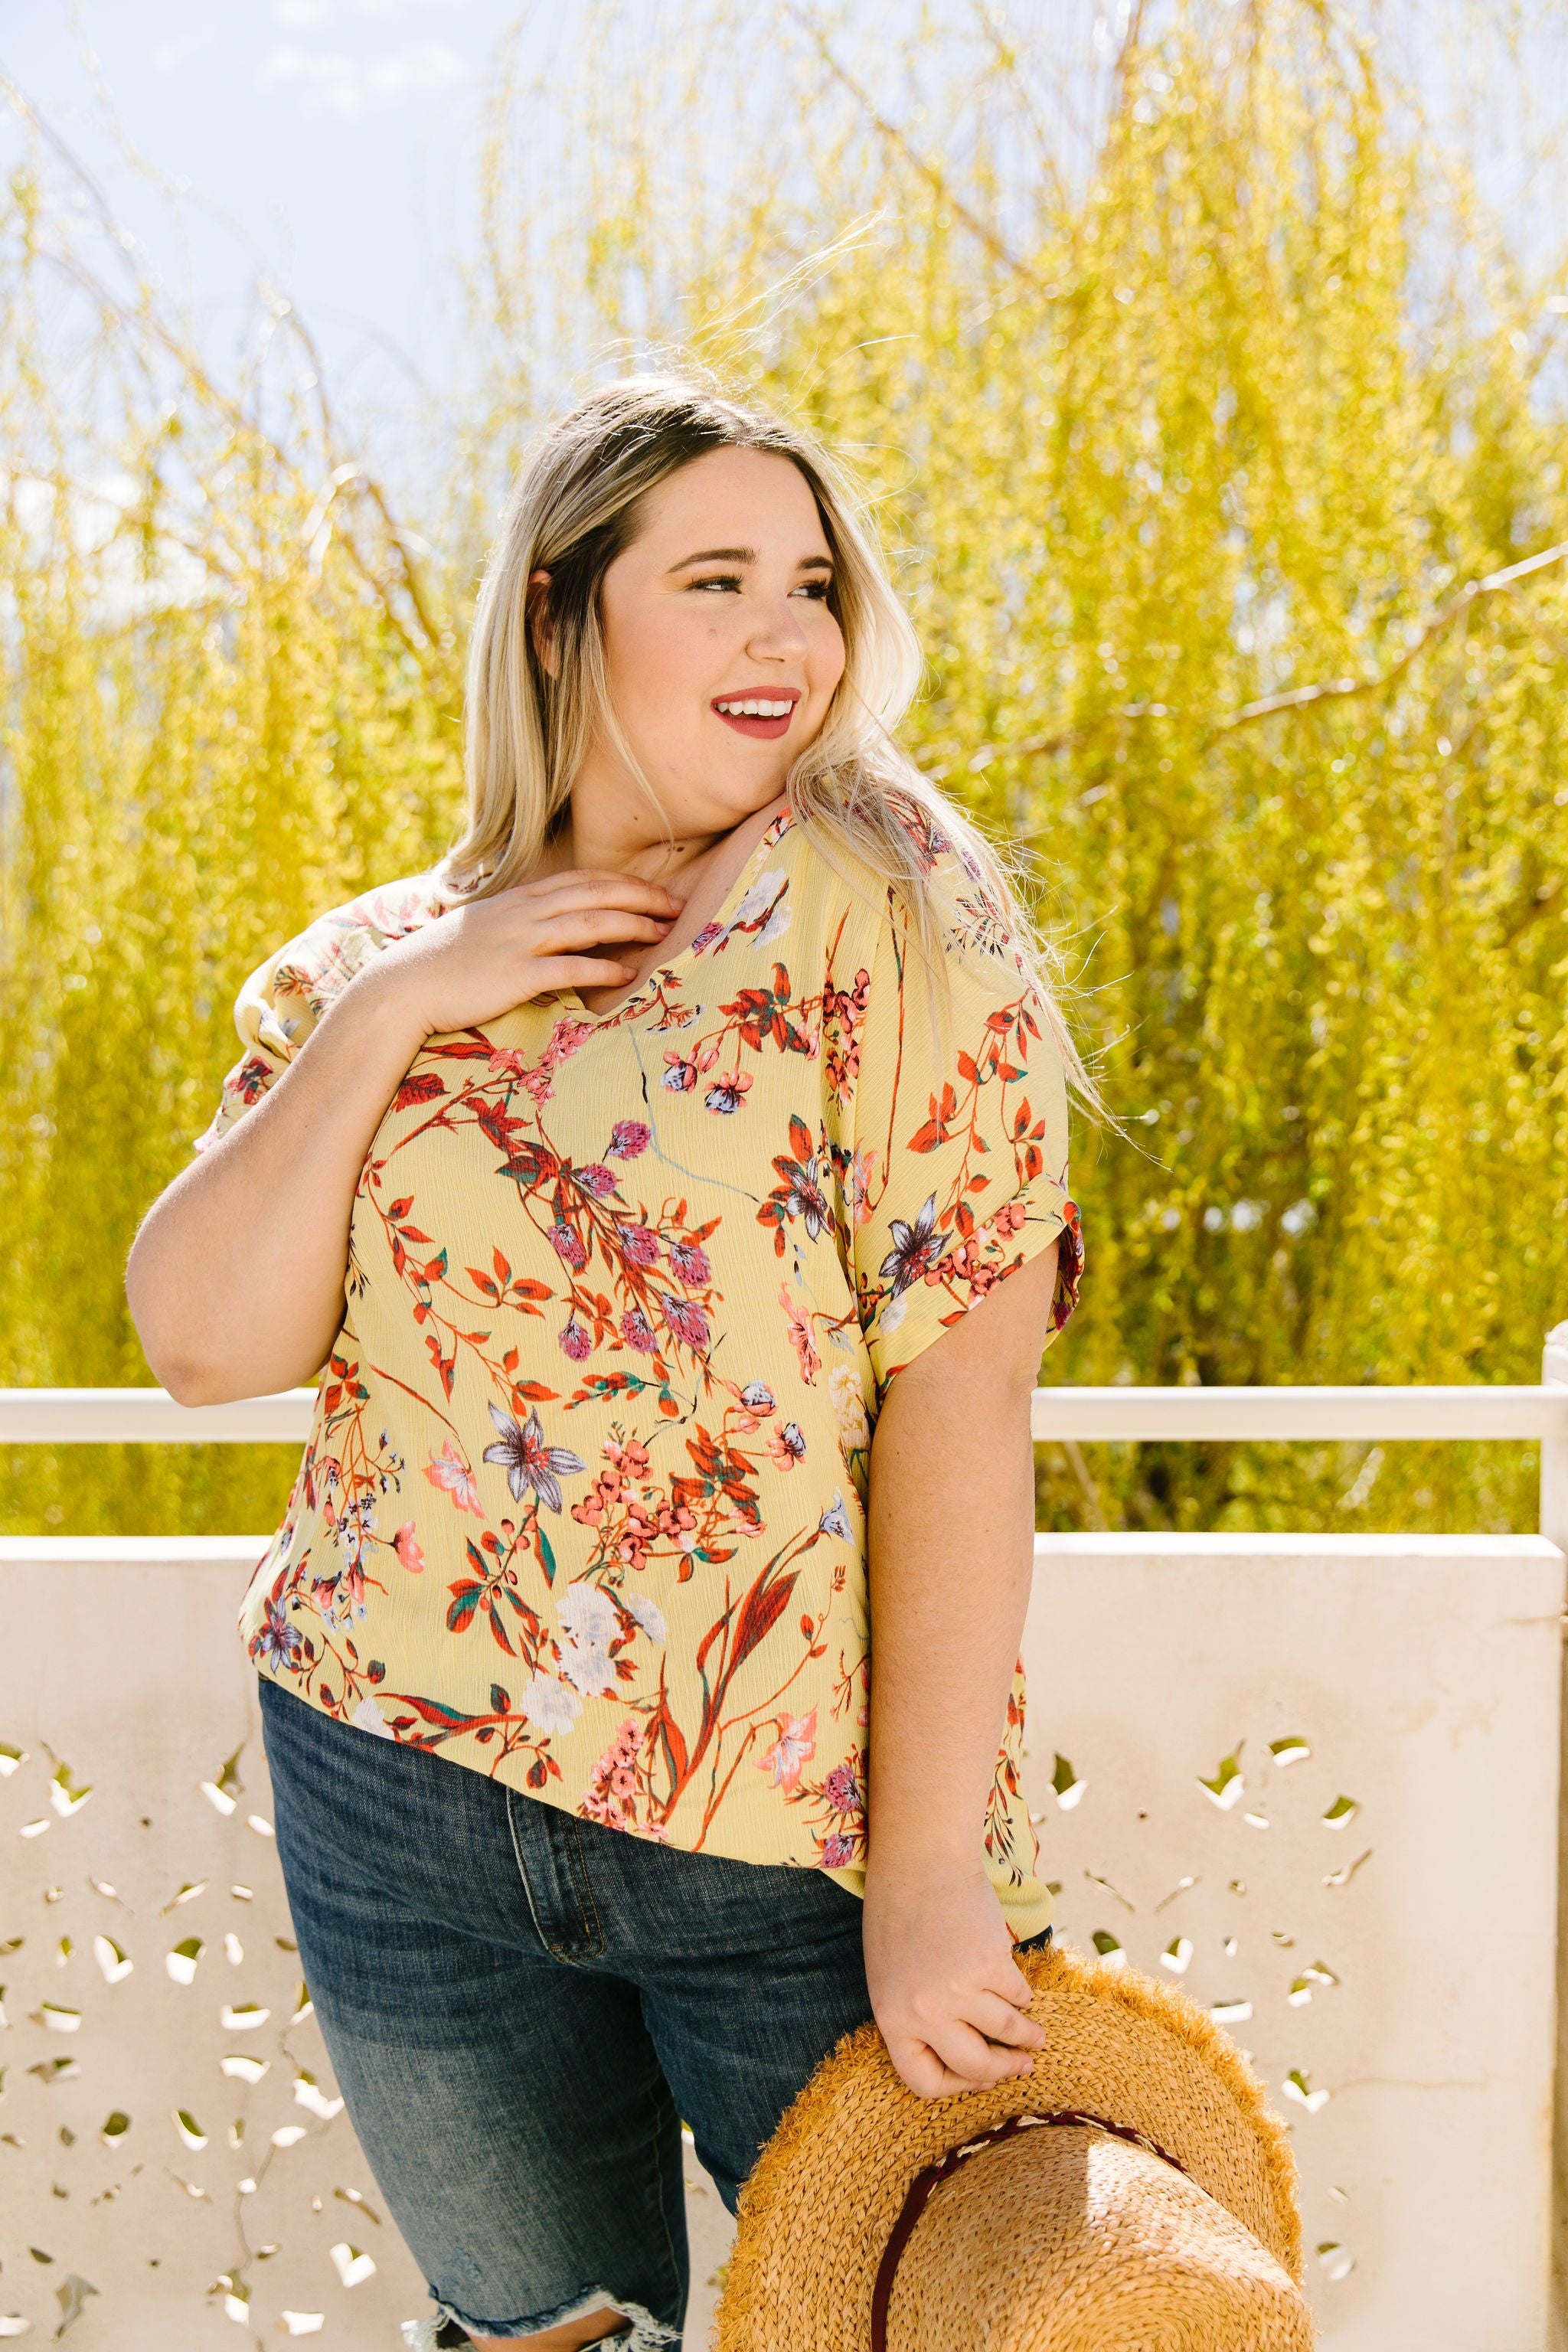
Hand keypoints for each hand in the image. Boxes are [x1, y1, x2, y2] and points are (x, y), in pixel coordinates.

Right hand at [359, 868, 686, 1040]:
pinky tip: (628, 974)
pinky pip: (569, 969)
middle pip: (594, 895)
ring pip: (589, 925)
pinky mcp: (515, 976)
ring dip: (631, 926)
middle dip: (640, 897)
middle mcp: (523, 913)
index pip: (581, 880)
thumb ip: (519, 922)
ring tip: (663, 932)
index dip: (622, 882)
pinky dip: (602, 969)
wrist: (401, 987)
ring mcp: (519, 942)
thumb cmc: (442, 964)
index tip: (653, 890)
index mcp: (518, 898)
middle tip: (675, 905)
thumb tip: (552, 928)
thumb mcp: (484, 929)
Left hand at [862, 1859, 1046, 2098]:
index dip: (956, 2087)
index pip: (924, 2082)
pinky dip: (1023, 1996)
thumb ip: (915, 2016)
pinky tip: (1023, 1994)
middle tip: (1022, 2066)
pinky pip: (1018, 1995)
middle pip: (976, 2067)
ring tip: (1037, 2038)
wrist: (919, 1862)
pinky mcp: (990, 1964)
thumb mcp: (888, 1976)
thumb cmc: (898, 1914)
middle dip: (1005, 2071)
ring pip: (1006, 2032)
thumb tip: (966, 2060)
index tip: (978, 2078)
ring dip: (1028, 2038)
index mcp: (892, 2019)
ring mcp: (959, 1990)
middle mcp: (924, 2012)